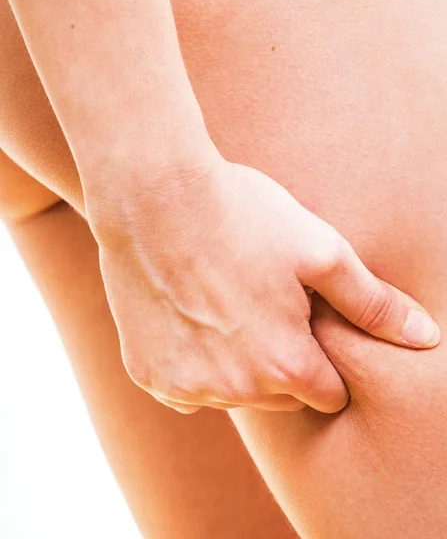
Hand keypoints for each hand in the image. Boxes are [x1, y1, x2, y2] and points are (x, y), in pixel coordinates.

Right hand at [87, 156, 439, 413]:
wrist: (153, 196)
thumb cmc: (241, 215)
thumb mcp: (319, 251)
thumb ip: (373, 304)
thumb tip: (425, 338)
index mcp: (286, 365)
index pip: (328, 395)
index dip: (324, 360)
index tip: (307, 325)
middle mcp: (236, 389)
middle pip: (281, 399)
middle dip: (282, 363)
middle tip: (265, 307)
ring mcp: (187, 386)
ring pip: (233, 395)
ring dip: (236, 366)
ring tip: (225, 307)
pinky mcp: (148, 374)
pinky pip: (186, 390)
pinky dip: (193, 366)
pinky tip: (189, 321)